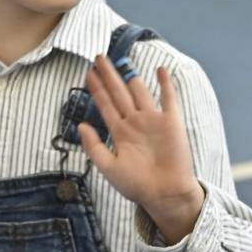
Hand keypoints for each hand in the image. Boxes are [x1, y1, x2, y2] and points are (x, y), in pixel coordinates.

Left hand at [78, 55, 203, 244]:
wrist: (164, 194)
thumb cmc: (136, 185)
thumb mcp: (108, 167)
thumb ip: (94, 146)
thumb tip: (80, 125)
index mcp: (120, 132)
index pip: (105, 104)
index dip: (96, 88)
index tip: (87, 73)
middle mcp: (135, 122)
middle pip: (118, 92)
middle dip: (108, 75)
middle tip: (98, 56)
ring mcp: (153, 120)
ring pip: (138, 91)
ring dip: (129, 75)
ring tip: (119, 59)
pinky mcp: (171, 123)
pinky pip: (169, 99)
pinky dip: (166, 84)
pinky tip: (160, 69)